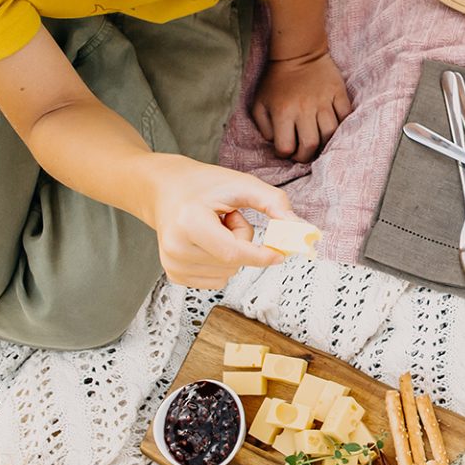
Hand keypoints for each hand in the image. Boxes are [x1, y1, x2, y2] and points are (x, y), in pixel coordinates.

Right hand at [143, 156, 295, 288]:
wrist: (164, 189)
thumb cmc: (204, 184)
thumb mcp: (242, 184)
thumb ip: (274, 203)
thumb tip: (300, 230)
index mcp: (189, 222)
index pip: (233, 253)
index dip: (262, 256)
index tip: (282, 254)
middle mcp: (175, 248)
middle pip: (234, 263)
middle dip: (243, 241)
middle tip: (227, 217)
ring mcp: (172, 264)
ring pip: (228, 273)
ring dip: (231, 252)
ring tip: (213, 227)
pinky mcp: (173, 274)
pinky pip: (217, 280)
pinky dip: (220, 263)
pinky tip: (205, 240)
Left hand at [251, 46, 352, 162]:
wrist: (298, 53)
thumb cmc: (276, 81)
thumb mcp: (259, 103)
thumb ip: (263, 127)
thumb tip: (275, 143)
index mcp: (282, 112)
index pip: (286, 147)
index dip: (285, 154)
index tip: (286, 149)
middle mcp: (303, 109)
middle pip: (310, 145)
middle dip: (306, 156)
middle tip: (304, 152)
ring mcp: (323, 101)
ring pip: (330, 133)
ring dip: (324, 143)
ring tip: (318, 142)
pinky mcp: (338, 93)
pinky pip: (345, 116)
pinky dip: (342, 126)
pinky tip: (333, 128)